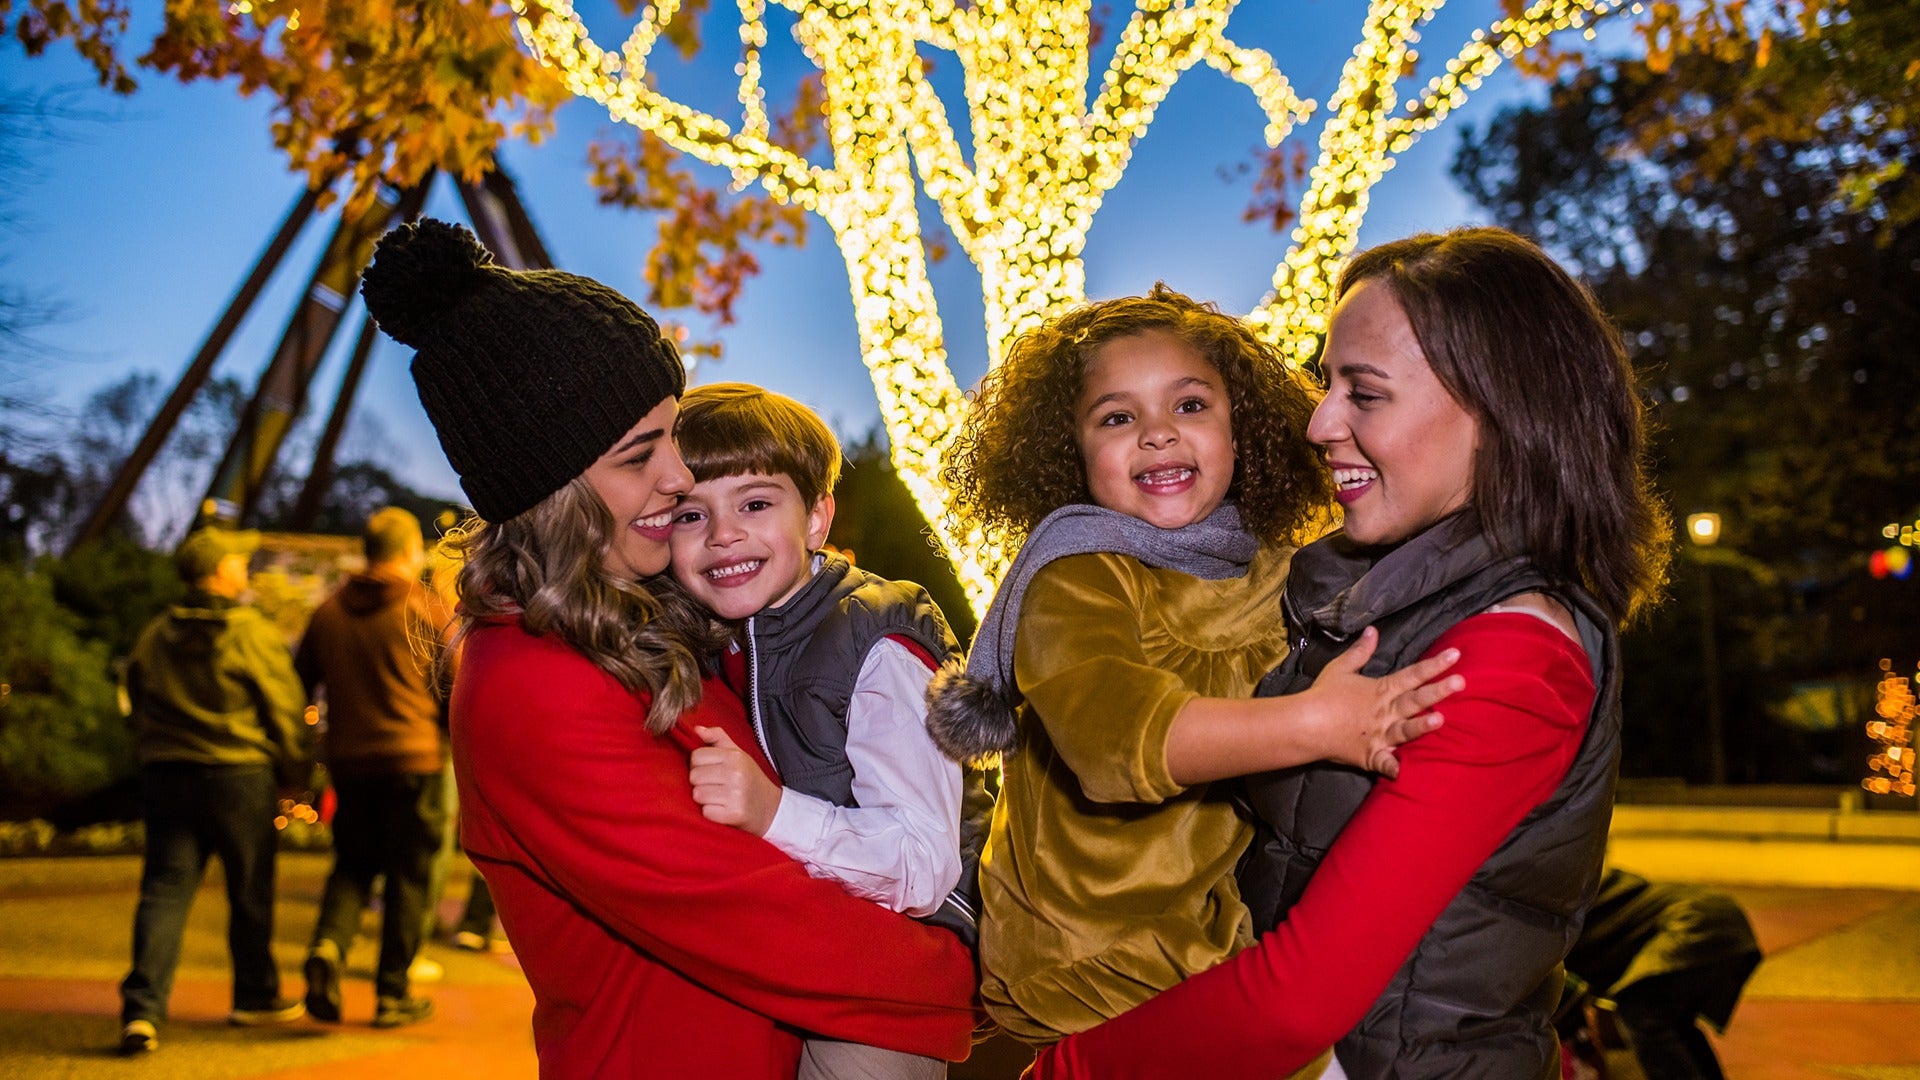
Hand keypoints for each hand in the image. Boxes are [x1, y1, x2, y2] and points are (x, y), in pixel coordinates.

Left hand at [688, 726, 782, 834]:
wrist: (771, 808)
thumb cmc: (750, 779)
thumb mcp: (738, 754)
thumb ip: (718, 738)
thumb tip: (697, 729)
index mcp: (735, 756)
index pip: (696, 756)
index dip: (699, 765)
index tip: (711, 771)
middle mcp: (736, 774)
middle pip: (694, 776)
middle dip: (700, 782)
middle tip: (715, 786)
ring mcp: (736, 795)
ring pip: (697, 795)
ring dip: (705, 799)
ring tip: (719, 798)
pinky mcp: (734, 814)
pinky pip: (706, 812)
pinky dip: (711, 813)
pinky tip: (722, 810)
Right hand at [1298, 626, 1461, 777]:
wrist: (1305, 722)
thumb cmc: (1323, 694)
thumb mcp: (1341, 668)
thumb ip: (1361, 651)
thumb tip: (1373, 631)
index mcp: (1381, 690)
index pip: (1412, 674)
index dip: (1435, 664)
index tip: (1456, 655)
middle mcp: (1384, 712)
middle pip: (1415, 700)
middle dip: (1438, 691)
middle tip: (1461, 683)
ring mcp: (1379, 735)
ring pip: (1405, 730)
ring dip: (1421, 726)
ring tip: (1440, 720)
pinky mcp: (1370, 755)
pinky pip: (1384, 763)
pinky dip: (1393, 768)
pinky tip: (1405, 772)